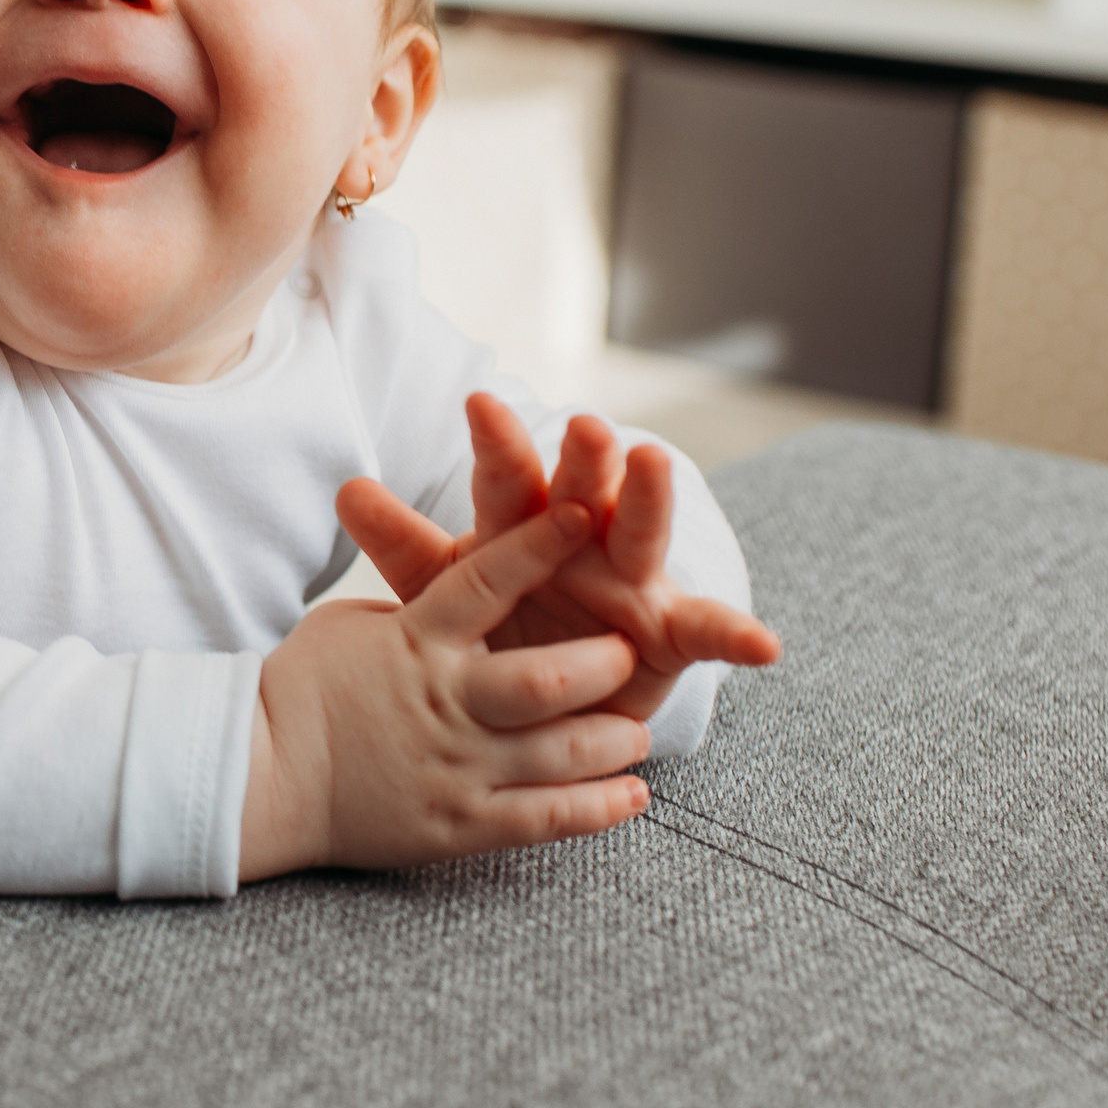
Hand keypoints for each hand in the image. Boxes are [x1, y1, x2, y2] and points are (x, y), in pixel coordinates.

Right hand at [239, 500, 654, 879]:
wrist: (258, 776)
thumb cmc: (298, 689)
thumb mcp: (350, 625)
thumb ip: (415, 611)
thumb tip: (453, 589)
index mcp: (417, 640)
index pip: (486, 580)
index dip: (538, 544)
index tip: (584, 511)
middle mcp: (445, 700)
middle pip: (544, 679)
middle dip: (599, 665)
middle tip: (627, 654)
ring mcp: (456, 766)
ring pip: (557, 751)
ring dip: (612, 739)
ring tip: (638, 733)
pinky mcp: (459, 825)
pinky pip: (545, 818)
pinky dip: (598, 808)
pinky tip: (633, 794)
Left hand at [336, 396, 780, 721]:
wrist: (540, 704)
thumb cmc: (492, 628)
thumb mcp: (444, 592)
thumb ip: (403, 543)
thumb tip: (343, 489)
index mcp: (520, 523)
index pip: (505, 476)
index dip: (494, 443)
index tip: (477, 404)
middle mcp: (582, 536)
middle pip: (581, 486)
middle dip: (583, 454)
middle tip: (581, 423)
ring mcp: (631, 579)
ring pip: (642, 531)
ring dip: (648, 496)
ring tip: (653, 462)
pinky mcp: (670, 632)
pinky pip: (707, 632)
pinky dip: (736, 636)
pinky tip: (764, 644)